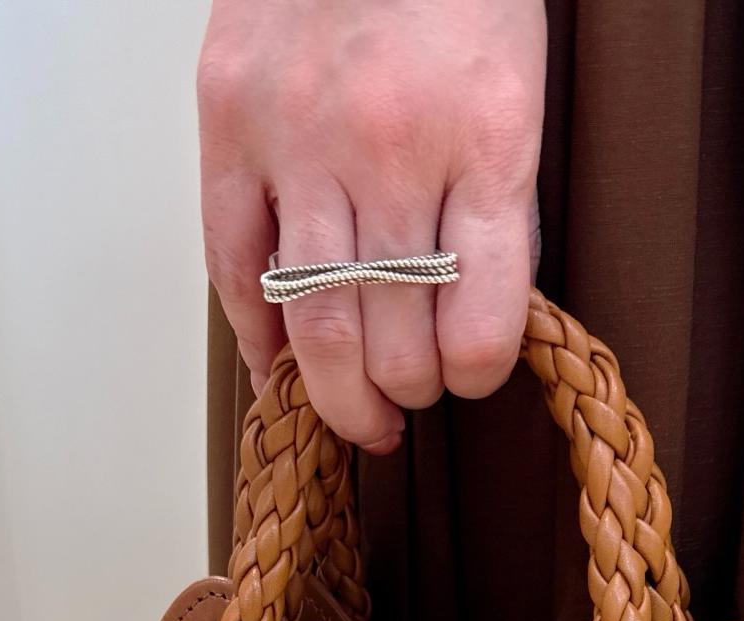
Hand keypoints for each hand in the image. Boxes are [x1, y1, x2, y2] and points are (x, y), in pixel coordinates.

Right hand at [198, 0, 545, 450]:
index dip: (474, 374)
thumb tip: (467, 318)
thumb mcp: (513, 88)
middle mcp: (389, 148)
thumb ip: (493, 201)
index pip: (482, 319)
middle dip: (403, 397)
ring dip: (337, 392)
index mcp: (484, 138)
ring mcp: (300, 137)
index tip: (469, 376)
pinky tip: (277, 370)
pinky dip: (256, 335)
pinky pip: (233, 262)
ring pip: (316, 322)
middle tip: (403, 408)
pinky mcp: (230, 120)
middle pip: (393, 339)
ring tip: (354, 410)